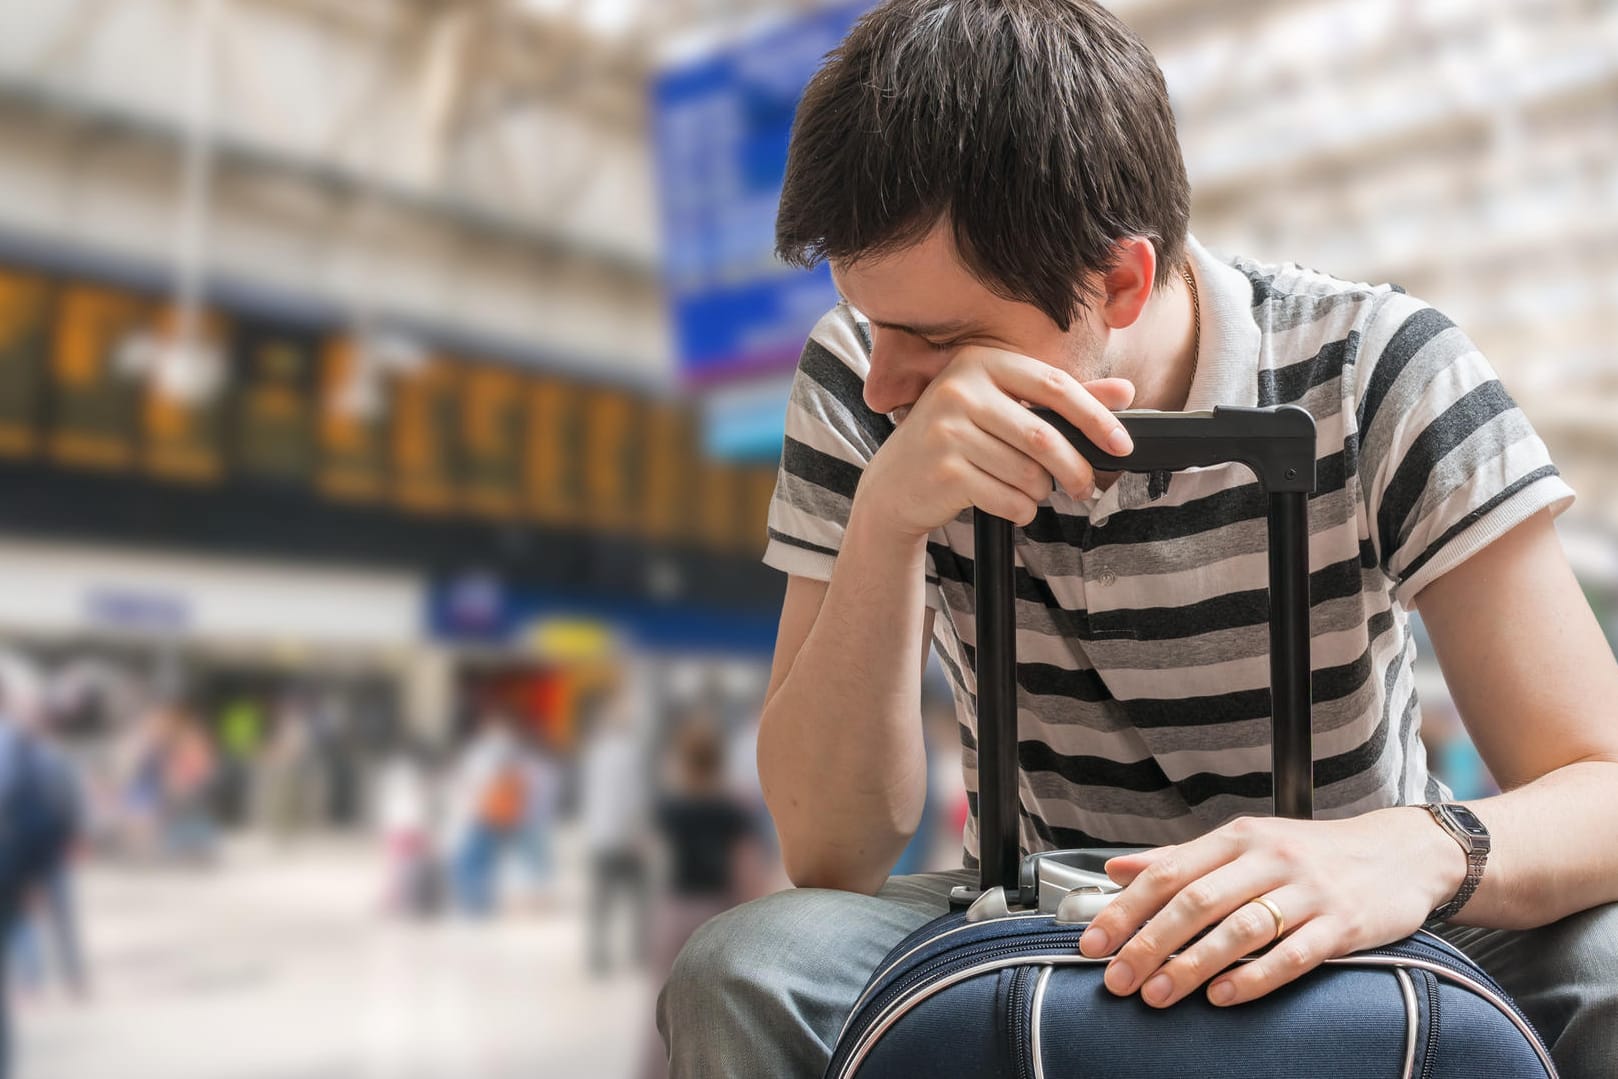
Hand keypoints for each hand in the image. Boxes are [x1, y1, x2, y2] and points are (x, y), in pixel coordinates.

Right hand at [859, 345, 1135, 537]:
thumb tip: (1125, 390)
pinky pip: (1008, 499)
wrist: (894, 484)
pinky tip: (1009, 505)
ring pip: (1028, 473)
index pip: (1054, 385)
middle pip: (1043, 437)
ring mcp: (947, 430)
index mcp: (979, 361)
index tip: (1122, 444)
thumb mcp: (1004, 409)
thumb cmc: (957, 441)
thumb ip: (1062, 399)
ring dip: (1040, 492)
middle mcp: (959, 389)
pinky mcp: (943, 471)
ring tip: (1028, 491)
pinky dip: (1021, 510)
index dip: (1096, 417)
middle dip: (1075, 469)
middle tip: (1086, 488)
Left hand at [1075, 808, 1466, 1007]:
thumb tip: (1116, 869)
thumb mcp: (1245, 844)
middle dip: (1149, 944)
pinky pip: (1292, 953)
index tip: (1092, 943)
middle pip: (1195, 901)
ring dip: (1192, 966)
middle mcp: (1268, 858)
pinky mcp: (1342, 923)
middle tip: (1118, 980)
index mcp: (1237, 838)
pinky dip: (1255, 976)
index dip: (1125, 909)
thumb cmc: (1312, 854)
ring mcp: (1308, 889)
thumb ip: (1180, 858)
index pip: (1167, 872)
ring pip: (1239, 928)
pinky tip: (1224, 997)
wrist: (1402, 854)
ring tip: (1159, 995)